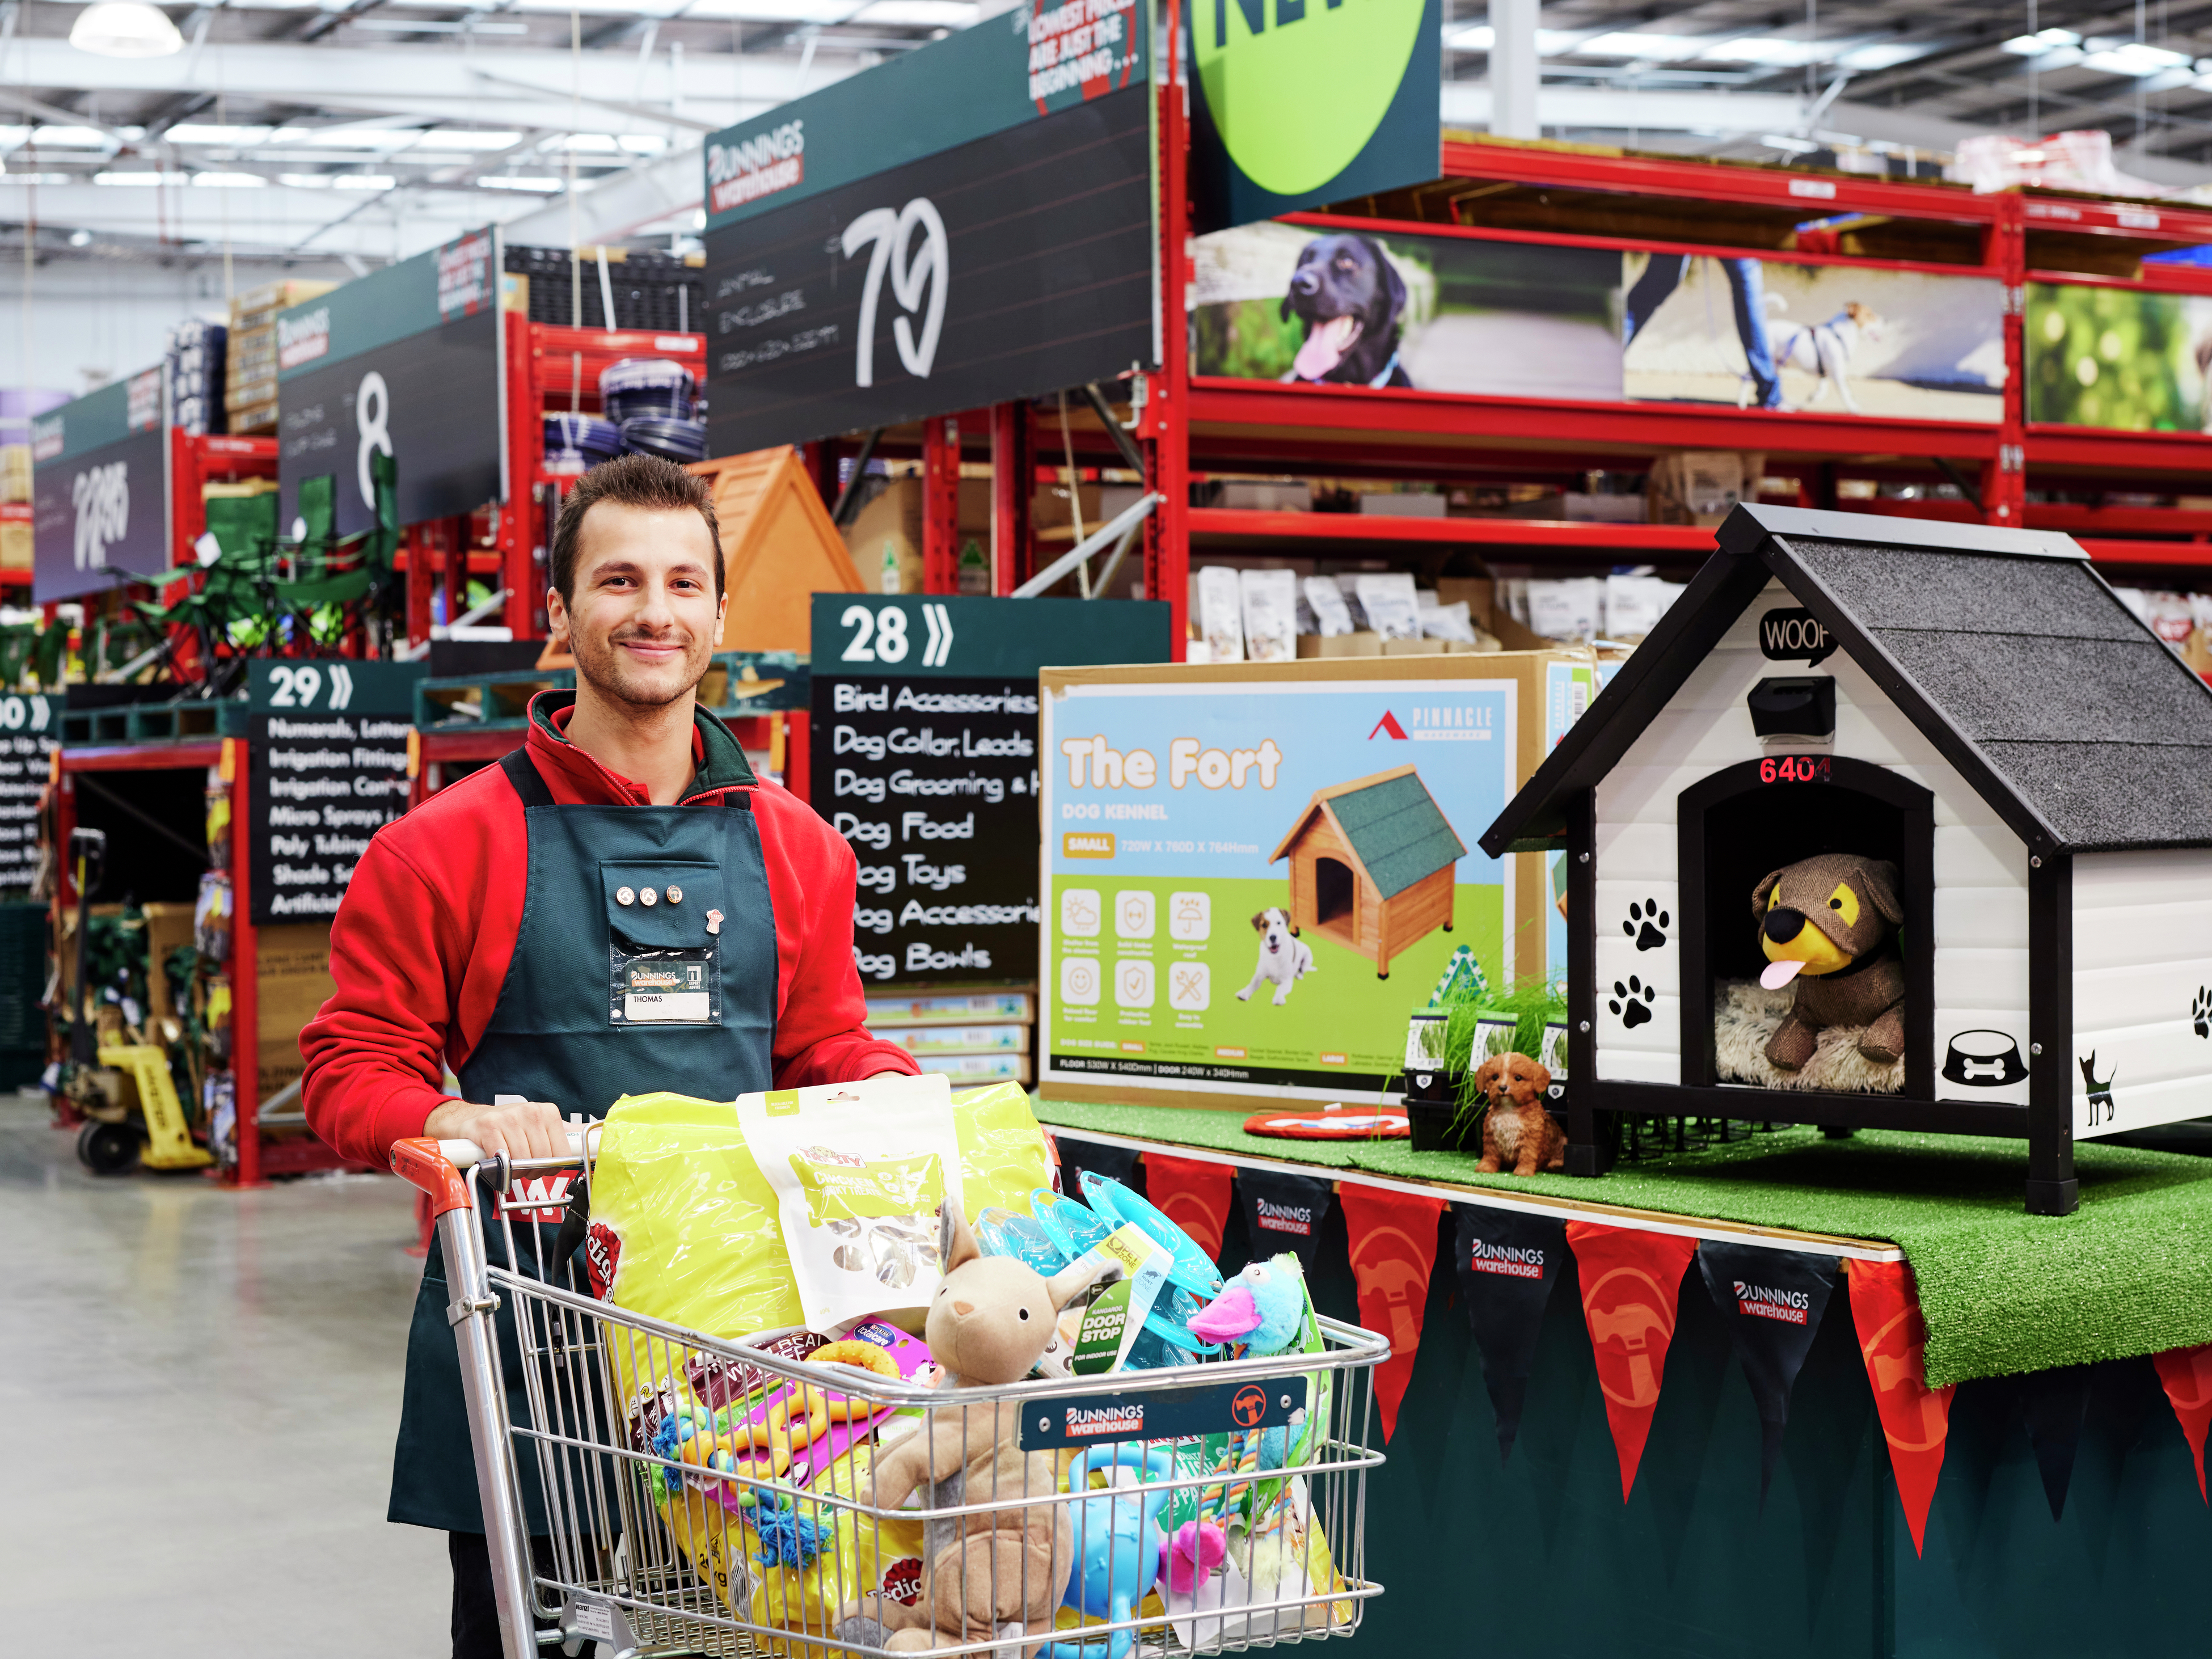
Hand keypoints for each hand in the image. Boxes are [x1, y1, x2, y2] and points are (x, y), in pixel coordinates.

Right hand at [422, 1098, 571, 1162]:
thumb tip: (595, 1137)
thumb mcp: (540, 1127)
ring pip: (521, 1161)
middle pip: (541, 1159)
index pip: (560, 1153)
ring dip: (514, 1172)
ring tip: (509, 1166)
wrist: (471, 1120)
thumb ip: (565, 1133)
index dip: (552, 1167)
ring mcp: (509, 1118)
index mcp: (548, 1113)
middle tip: (522, 1170)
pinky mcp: (487, 1127)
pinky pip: (500, 1158)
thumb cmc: (510, 1128)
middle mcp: (531, 1111)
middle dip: (532, 1172)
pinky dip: (498, 1168)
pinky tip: (495, 1162)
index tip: (543, 1169)